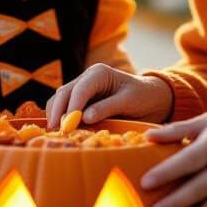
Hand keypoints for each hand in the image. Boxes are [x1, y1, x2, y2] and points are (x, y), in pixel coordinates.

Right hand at [45, 65, 173, 128]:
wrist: (151, 98)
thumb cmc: (143, 97)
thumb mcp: (128, 101)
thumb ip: (107, 108)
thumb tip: (85, 118)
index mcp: (99, 73)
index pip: (80, 90)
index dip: (71, 108)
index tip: (67, 126)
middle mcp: (87, 77)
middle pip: (64, 92)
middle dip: (58, 111)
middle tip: (55, 132)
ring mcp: (82, 87)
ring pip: (60, 98)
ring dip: (56, 114)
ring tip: (55, 133)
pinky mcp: (81, 99)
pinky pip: (65, 106)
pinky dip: (60, 116)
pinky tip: (60, 130)